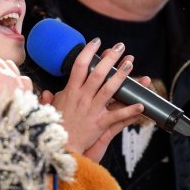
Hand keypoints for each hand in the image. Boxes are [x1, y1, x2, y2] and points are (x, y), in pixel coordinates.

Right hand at [47, 38, 143, 160]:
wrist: (60, 148)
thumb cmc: (54, 127)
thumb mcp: (50, 109)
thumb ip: (51, 99)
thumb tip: (48, 93)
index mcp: (71, 91)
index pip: (79, 66)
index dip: (88, 52)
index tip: (96, 42)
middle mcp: (83, 98)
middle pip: (98, 73)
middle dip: (110, 58)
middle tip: (120, 47)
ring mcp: (92, 110)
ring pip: (109, 89)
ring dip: (121, 76)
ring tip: (130, 64)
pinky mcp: (100, 124)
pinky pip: (117, 116)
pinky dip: (130, 110)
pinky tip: (141, 104)